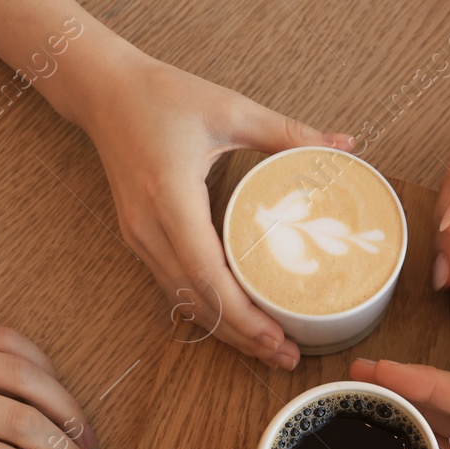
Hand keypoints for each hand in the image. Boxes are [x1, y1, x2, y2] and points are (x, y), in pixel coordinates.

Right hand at [82, 54, 351, 369]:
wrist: (104, 92)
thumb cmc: (163, 96)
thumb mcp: (231, 108)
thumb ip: (288, 131)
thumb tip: (345, 146)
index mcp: (170, 196)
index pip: (206, 272)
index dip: (241, 312)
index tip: (276, 336)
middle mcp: (149, 227)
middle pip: (197, 300)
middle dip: (242, 335)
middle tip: (288, 356)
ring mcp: (139, 237)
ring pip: (184, 301)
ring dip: (225, 330)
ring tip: (270, 348)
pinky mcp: (139, 239)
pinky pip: (174, 286)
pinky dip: (207, 309)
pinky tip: (239, 322)